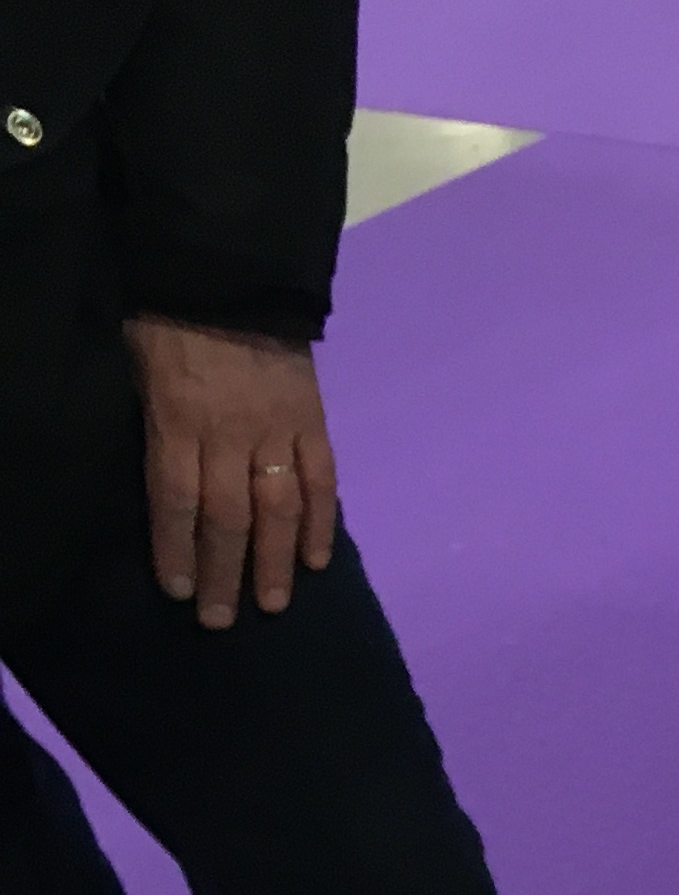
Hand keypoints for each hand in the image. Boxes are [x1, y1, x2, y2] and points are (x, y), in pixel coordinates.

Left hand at [123, 317, 337, 628]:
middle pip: (227, 516)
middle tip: (220, 619)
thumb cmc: (171, 323)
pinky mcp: (312, 423)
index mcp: (179, 419)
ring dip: (276, 562)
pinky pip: (320, 481)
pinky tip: (317, 559)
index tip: (177, 591)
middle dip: (223, 572)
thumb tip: (170, 487)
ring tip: (274, 604)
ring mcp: (277, 431)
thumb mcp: (142, 370)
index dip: (177, 549)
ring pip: (277, 509)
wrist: (232, 275)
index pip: (176, 499)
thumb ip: (160, 428)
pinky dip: (320, 522)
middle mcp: (230, 434)